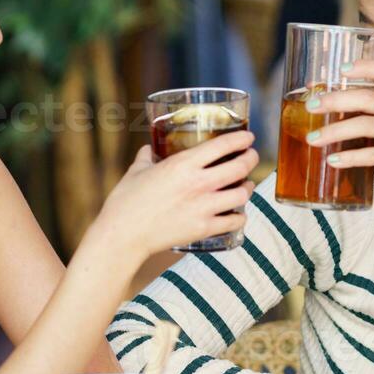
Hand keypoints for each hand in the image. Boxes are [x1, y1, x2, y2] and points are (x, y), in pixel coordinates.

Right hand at [92, 131, 257, 256]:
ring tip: (246, 185)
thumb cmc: (126, 201)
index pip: (223, 145)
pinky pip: (234, 221)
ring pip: (242, 194)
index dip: (241, 139)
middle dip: (251, 159)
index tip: (248, 137)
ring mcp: (204, 208)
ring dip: (247, 187)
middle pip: (240, 167)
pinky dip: (240, 216)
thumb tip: (150, 147)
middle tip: (251, 157)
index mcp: (182, 164)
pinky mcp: (204, 229)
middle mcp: (198, 184)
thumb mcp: (136, 171)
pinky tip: (237, 213)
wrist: (122, 235)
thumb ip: (147, 156)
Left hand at [307, 59, 373, 207]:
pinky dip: (350, 157)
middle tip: (311, 106)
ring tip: (312, 139)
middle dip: (337, 101)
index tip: (341, 69)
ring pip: (369, 126)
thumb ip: (358, 102)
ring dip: (336, 131)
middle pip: (370, 99)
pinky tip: (331, 159)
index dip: (367, 68)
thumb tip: (314, 88)